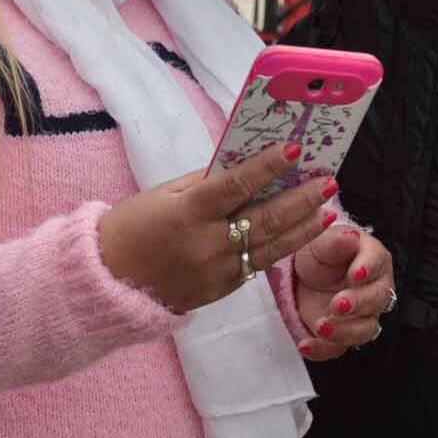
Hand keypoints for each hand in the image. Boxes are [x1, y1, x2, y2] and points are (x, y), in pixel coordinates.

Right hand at [97, 144, 337, 313]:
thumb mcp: (164, 194)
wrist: (108, 283)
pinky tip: (301, 233)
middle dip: (301, 199)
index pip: (236, 185)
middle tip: (328, 181)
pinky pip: (258, 265)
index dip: (267, 166)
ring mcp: (217, 271)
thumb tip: (246, 163)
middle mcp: (206, 244)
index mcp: (187, 213)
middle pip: (265, 219)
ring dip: (304, 227)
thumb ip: (206, 181)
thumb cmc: (132, 227)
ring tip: (328, 209)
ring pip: (272, 247)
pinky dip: (281, 247)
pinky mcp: (222, 289)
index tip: (294, 148)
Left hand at [290, 222, 396, 359]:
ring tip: (320, 326)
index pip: (377, 263)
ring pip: (364, 330)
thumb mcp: (322, 241)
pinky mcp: (342, 335)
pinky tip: (305, 344)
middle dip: (358, 303)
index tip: (354, 274)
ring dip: (344, 331)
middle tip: (337, 304)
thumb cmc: (320, 254)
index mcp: (373, 260)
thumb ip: (336, 241)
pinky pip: (337, 348)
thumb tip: (351, 237)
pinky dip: (322, 349)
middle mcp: (374, 290)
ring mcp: (360, 316)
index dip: (368, 269)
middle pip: (377, 300)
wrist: (302, 276)